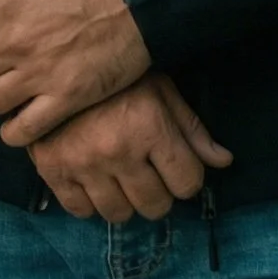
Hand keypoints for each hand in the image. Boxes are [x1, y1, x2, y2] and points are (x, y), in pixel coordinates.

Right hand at [29, 73, 231, 221]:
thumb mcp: (162, 92)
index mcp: (151, 126)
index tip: (179, 168)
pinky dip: (91, 202)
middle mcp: (118, 150)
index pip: (187, 183)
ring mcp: (83, 164)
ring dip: (126, 201)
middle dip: (160, 194)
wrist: (61, 64)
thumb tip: (224, 162)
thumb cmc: (121, 79)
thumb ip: (192, 130)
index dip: (188, 178)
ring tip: (123, 176)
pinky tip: (95, 179)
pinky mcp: (53, 172)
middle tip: (151, 174)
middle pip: (155, 206)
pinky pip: (80, 212)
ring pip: (118, 214)